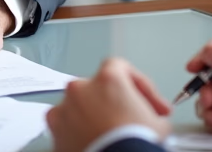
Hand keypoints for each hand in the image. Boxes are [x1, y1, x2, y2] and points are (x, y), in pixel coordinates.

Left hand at [47, 59, 170, 151]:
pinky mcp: (54, 131)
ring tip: (109, 135)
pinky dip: (76, 133)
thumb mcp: (157, 122)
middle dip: (112, 103)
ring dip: (92, 117)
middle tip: (127, 121)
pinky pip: (66, 127)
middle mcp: (80, 89)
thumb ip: (148, 109)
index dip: (138, 85)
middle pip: (97, 88)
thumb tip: (149, 118)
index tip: (148, 103)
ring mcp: (64, 109)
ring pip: (78, 107)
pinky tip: (93, 143)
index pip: (121, 68)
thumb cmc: (134, 145)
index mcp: (107, 80)